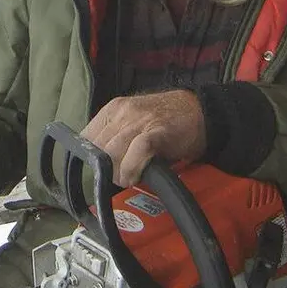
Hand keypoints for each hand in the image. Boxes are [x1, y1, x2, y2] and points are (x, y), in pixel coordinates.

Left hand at [80, 89, 206, 187]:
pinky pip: (136, 153)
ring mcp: (140, 121)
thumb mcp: (134, 122)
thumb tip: (99, 164)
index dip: (90, 158)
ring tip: (129, 178)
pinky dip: (132, 169)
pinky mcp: (157, 132)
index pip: (85, 138)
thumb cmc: (167, 120)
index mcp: (114, 109)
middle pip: (97, 148)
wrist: (201, 111)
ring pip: (112, 152)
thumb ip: (115, 137)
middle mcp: (123, 112)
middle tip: (120, 176)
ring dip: (118, 172)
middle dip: (105, 168)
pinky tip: (136, 177)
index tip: (99, 170)